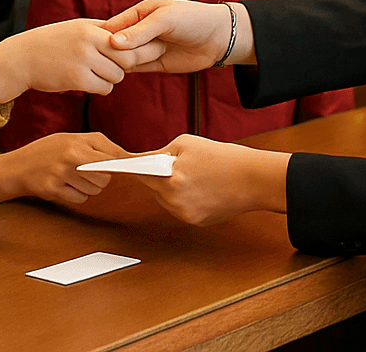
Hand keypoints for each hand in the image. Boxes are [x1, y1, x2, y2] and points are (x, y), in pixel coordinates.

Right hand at [0, 19, 139, 103]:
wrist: (22, 58)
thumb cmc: (52, 42)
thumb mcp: (76, 27)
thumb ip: (102, 29)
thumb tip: (132, 33)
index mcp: (90, 28)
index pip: (127, 40)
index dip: (130, 50)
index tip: (123, 57)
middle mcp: (88, 42)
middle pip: (126, 59)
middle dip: (123, 67)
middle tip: (110, 67)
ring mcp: (82, 60)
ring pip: (116, 76)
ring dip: (109, 79)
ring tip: (94, 74)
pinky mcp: (76, 79)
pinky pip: (104, 88)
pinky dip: (100, 88)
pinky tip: (88, 83)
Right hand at [0, 132, 128, 205]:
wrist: (17, 166)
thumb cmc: (48, 150)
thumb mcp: (70, 139)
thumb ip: (96, 146)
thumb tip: (125, 158)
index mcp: (77, 140)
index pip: (112, 153)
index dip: (123, 162)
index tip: (132, 167)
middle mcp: (70, 156)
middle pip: (106, 175)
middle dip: (102, 177)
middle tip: (88, 171)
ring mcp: (61, 174)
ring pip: (95, 189)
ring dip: (89, 187)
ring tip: (73, 177)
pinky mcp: (54, 190)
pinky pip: (81, 198)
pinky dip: (77, 195)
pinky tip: (65, 186)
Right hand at [104, 0, 253, 72]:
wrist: (221, 36)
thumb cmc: (194, 19)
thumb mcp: (165, 20)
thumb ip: (140, 31)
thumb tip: (113, 43)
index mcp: (140, 13)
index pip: (114, 25)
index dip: (102, 37)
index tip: (91, 48)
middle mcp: (141, 30)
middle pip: (117, 43)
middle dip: (109, 52)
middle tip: (100, 61)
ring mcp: (148, 47)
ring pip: (125, 57)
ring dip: (118, 63)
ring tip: (109, 69)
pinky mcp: (156, 63)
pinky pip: (137, 68)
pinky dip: (128, 72)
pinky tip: (117, 75)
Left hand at [135, 134, 289, 225]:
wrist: (253, 178)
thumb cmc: (223, 157)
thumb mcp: (186, 144)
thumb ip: (161, 153)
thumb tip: (144, 160)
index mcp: (171, 179)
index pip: (140, 173)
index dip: (128, 167)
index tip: (112, 166)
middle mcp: (175, 201)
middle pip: (152, 187)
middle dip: (155, 175)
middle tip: (167, 162)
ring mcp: (185, 215)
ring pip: (165, 198)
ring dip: (168, 187)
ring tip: (187, 173)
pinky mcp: (196, 222)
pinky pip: (179, 207)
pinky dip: (182, 197)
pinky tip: (197, 185)